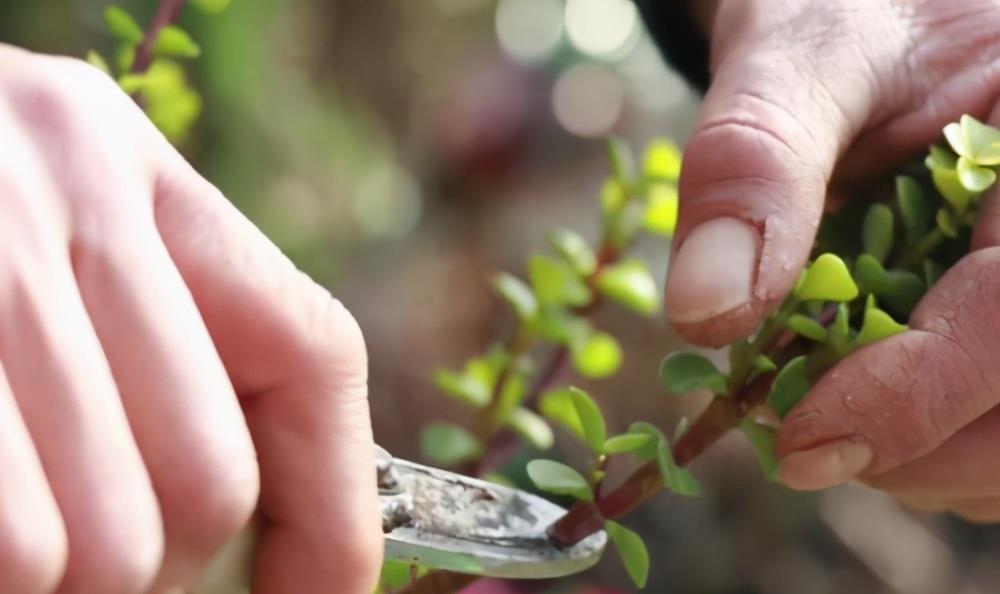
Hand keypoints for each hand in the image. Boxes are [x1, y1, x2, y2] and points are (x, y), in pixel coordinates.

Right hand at [0, 45, 380, 592]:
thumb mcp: (52, 237)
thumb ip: (151, 350)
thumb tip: (219, 527)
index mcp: (134, 175)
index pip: (312, 356)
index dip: (330, 512)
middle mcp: (64, 198)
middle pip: (209, 483)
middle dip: (155, 568)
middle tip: (81, 555)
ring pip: (103, 543)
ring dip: (64, 581)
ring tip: (16, 532)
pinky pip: (15, 545)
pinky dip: (8, 563)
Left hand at [663, 0, 999, 517]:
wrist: (864, 13)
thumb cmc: (841, 12)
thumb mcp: (800, 53)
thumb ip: (755, 160)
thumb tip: (707, 315)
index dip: (916, 399)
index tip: (801, 445)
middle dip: (918, 445)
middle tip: (796, 440)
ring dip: (923, 457)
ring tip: (823, 413)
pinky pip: (998, 415)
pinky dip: (929, 440)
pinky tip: (857, 398)